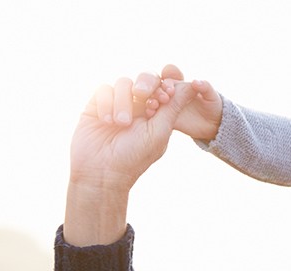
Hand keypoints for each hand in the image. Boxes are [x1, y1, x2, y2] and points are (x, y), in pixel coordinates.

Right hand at [63, 76, 195, 245]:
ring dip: (124, 101)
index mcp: (157, 113)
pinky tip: (107, 121)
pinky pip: (103, 89)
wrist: (102, 172)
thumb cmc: (135, 156)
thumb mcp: (159, 131)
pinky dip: (106, 103)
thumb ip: (174, 107)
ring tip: (121, 123)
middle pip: (144, 79)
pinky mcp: (97, 106)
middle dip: (145, 84)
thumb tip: (193, 85)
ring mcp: (117, 105)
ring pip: (123, 82)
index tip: (164, 97)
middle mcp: (138, 107)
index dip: (164, 87)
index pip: (163, 87)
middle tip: (142, 95)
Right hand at [137, 64, 222, 142]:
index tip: (171, 90)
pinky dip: (150, 113)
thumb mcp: (213, 96)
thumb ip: (205, 87)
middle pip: (156, 87)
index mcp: (180, 84)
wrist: (213, 124)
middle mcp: (170, 93)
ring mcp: (165, 105)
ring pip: (152, 99)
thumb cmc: (213, 106)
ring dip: (150, 101)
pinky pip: (154, 114)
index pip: (169, 78)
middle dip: (155, 90)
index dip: (167, 83)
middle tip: (163, 98)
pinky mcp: (164, 118)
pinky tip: (150, 115)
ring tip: (153, 106)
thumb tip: (196, 82)